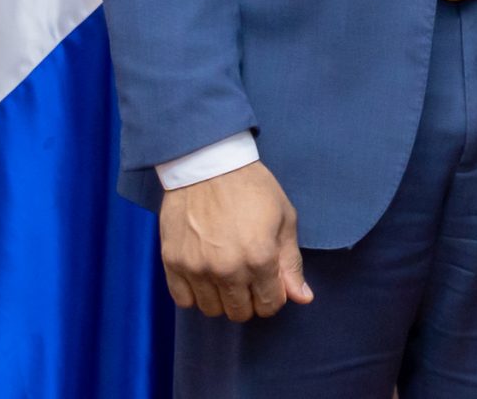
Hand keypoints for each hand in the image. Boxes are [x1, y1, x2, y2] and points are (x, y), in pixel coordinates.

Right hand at [159, 161, 310, 321]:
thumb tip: (303, 298)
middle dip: (250, 300)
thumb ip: (291, 263)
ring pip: (212, 310)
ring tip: (226, 275)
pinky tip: (204, 276)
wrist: (208, 163)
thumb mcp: (284, 218)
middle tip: (249, 278)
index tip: (270, 283)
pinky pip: (183, 300)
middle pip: (240, 312)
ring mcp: (196, 268)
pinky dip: (195, 294)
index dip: (273, 297)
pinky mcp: (172, 262)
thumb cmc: (251, 187)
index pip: (269, 304)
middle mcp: (227, 269)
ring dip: (222, 299)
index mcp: (260, 258)